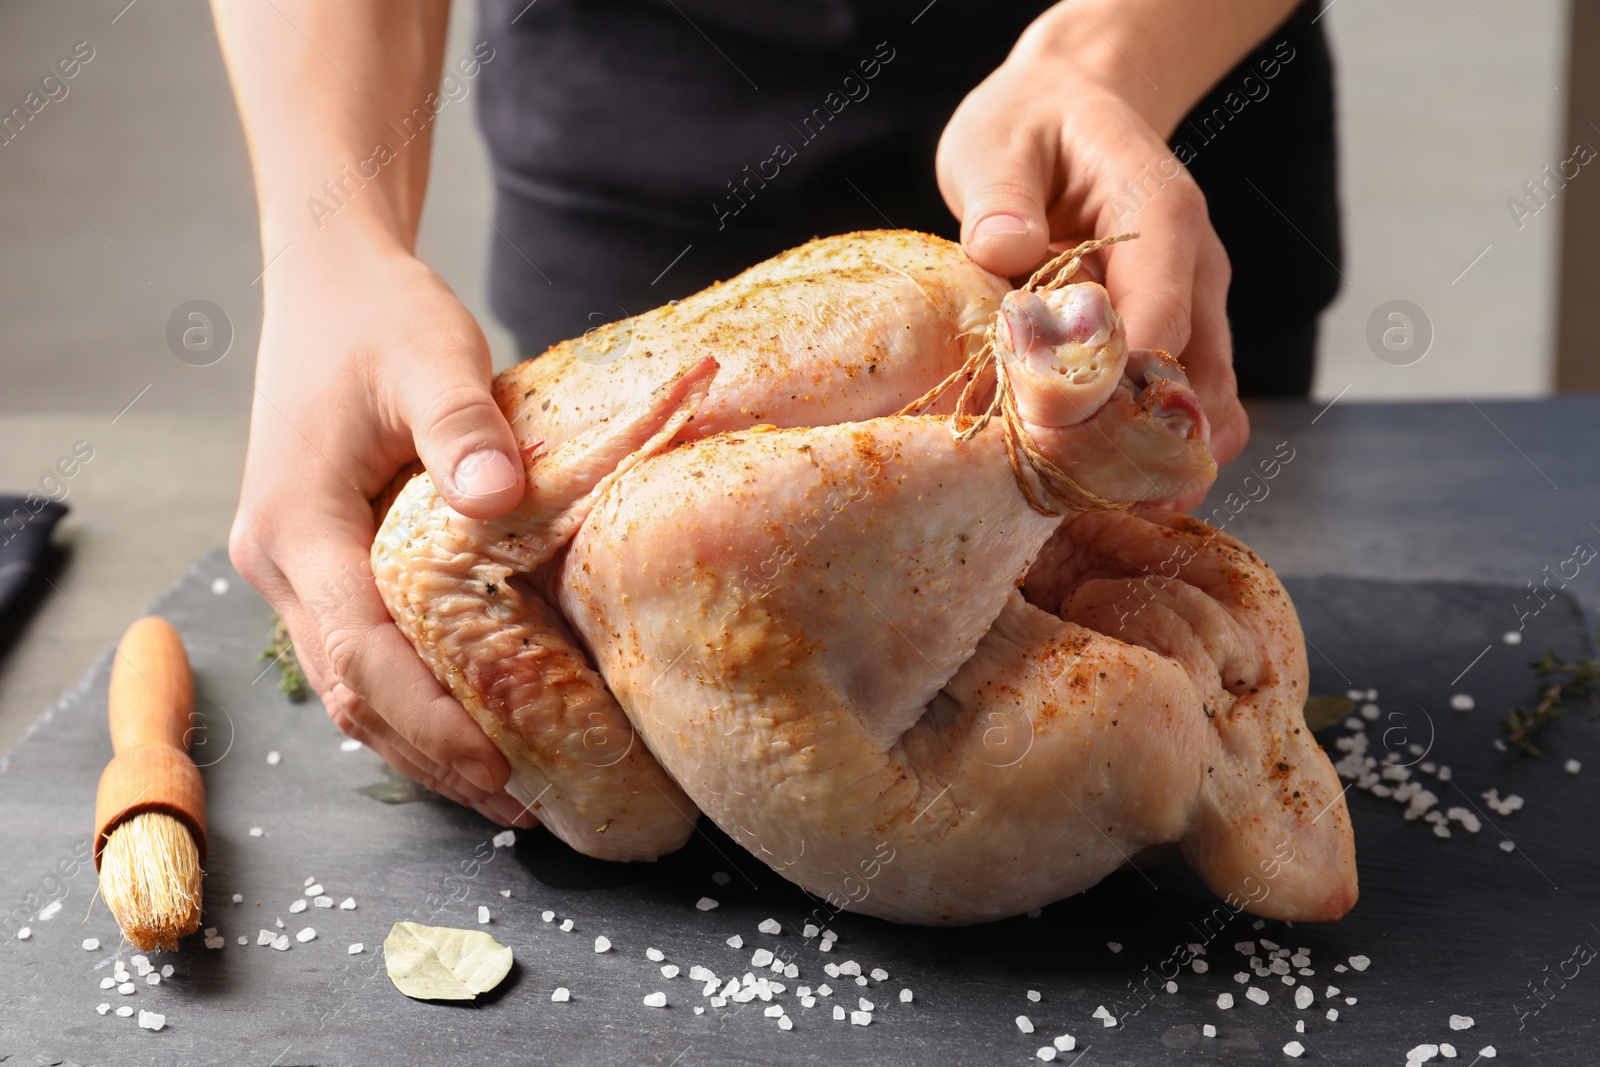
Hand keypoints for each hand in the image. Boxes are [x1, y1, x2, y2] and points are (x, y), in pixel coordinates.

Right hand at [230, 237, 537, 826]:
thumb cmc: (379, 317)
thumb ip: (461, 428)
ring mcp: (295, 568)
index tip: (497, 766)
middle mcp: (281, 562)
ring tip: (507, 789)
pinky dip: (413, 699)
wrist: (332, 282)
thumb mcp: (430, 357)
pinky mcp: (322, 563)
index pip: (357, 652)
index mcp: (298, 523)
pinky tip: (473, 724)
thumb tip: (496, 499)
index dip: (426, 719)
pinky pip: (362, 653)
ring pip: (351, 685)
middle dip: (431, 755)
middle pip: (350, 690)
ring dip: (421, 741)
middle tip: (521, 802)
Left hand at [937, 53, 1249, 476]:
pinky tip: (1096, 485)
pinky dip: (1150, 454)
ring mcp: (1196, 312)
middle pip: (1199, 384)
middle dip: (1141, 449)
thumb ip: (999, 192)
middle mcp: (1196, 270)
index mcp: (1162, 216)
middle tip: (1075, 497)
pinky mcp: (1179, 343)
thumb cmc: (1032, 126)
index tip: (1054, 434)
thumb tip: (1004, 249)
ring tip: (1088, 505)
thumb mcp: (999, 139)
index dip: (1113, 387)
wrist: (1075, 111)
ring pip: (1207, 412)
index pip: (1160, 318)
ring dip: (1155, 465)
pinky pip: (1184, 414)